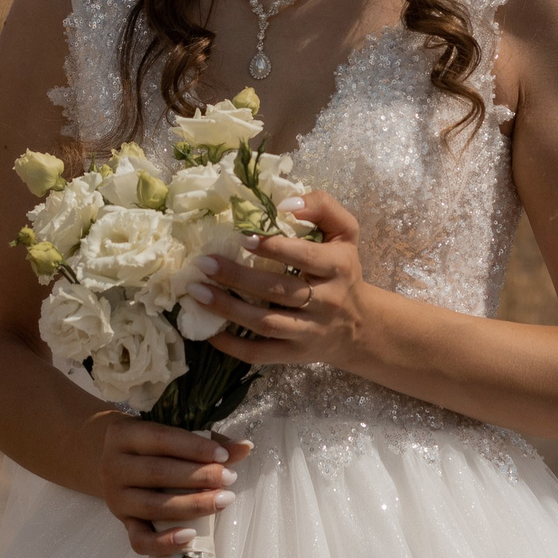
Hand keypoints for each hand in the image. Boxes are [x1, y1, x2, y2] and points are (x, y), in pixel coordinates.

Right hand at [97, 416, 250, 557]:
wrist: (112, 461)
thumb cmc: (151, 446)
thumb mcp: (171, 435)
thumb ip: (206, 442)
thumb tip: (245, 447)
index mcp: (124, 435)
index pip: (162, 440)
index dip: (195, 448)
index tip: (224, 456)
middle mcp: (113, 466)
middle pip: (158, 473)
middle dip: (198, 477)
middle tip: (229, 478)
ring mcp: (116, 499)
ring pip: (153, 506)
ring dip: (192, 505)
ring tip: (223, 500)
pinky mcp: (123, 524)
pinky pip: (140, 540)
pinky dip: (165, 542)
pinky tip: (190, 535)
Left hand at [184, 190, 368, 368]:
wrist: (359, 326)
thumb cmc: (343, 271)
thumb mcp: (344, 233)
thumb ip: (322, 207)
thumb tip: (286, 203)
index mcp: (338, 267)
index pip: (305, 257)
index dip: (274, 247)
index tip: (242, 236)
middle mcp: (327, 301)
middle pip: (279, 291)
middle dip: (239, 277)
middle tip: (205, 264)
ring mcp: (310, 331)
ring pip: (266, 324)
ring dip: (229, 309)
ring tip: (198, 293)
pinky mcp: (295, 354)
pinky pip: (261, 354)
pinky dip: (233, 346)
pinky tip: (210, 332)